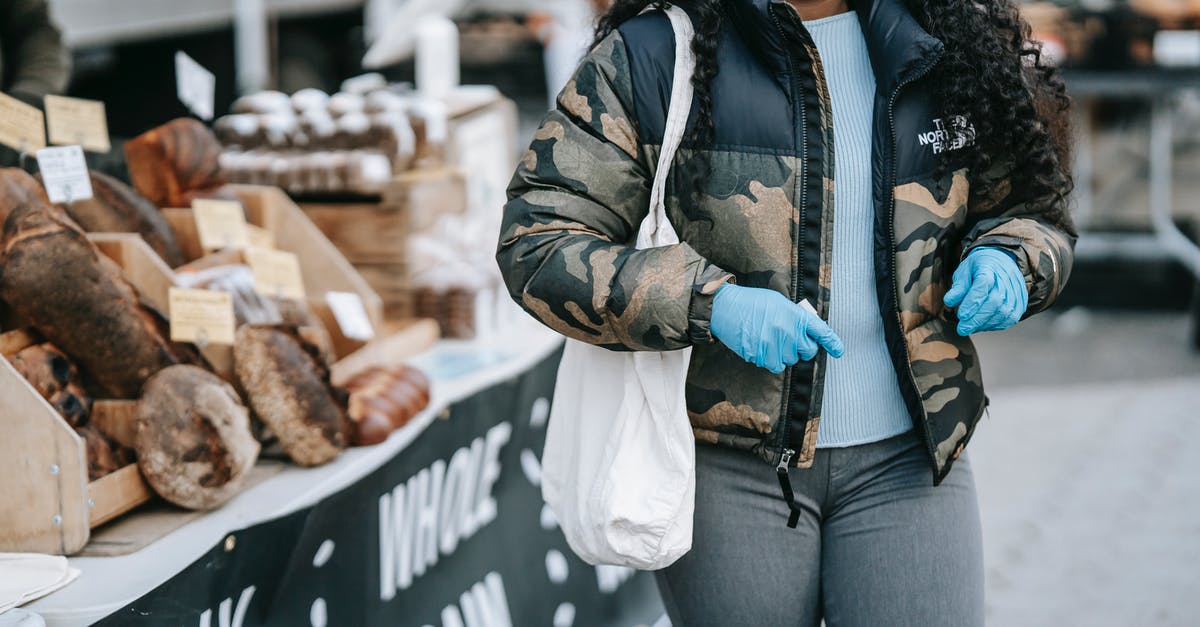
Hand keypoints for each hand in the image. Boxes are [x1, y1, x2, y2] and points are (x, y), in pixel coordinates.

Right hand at [710, 284, 843, 373]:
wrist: (726, 308)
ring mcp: (774, 344)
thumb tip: (806, 332)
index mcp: (795, 315)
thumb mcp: (779, 302)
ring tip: (770, 339)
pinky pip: (774, 366)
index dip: (832, 342)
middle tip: (788, 339)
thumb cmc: (752, 303)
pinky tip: (761, 346)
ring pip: (790, 360)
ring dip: (783, 354)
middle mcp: (787, 330)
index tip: (839, 351)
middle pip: (807, 351)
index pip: (820, 331)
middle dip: (801, 348)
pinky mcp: (761, 355)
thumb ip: (795, 317)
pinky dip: (770, 360)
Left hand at [944, 247, 1028, 335]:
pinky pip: (1010, 318)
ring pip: (1004, 313)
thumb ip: (958, 287)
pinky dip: (996, 325)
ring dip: (985, 324)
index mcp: (989, 268)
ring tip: (971, 327)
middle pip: (995, 302)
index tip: (961, 315)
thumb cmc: (979, 268)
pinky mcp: (1021, 302)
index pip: (983, 285)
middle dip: (977, 319)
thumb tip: (949, 301)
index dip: (973, 302)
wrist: (1001, 262)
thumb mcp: (964, 271)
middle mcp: (1006, 279)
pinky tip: (983, 325)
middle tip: (962, 328)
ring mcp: (1016, 291)